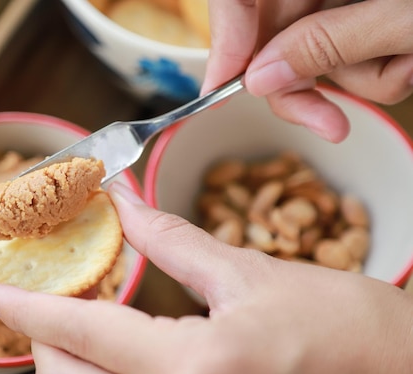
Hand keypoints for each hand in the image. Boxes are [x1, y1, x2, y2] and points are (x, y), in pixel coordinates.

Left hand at [0, 182, 412, 373]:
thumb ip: (172, 240)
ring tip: (77, 326)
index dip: (25, 309)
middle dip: (41, 340)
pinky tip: (114, 362)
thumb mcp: (251, 274)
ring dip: (65, 370)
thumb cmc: (347, 331)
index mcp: (198, 371)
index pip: (80, 335)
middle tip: (47, 299)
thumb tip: (122, 206)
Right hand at [202, 0, 412, 142]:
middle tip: (326, 123)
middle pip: (270, 34)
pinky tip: (408, 57)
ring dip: (358, 77)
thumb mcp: (400, 17)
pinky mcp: (356, 19)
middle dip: (301, 84)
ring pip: (311, 54)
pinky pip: (342, 56)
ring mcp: (335, 3)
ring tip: (408, 61)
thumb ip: (326, 43)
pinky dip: (375, 70)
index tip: (218, 91)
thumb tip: (260, 79)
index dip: (223, 40)